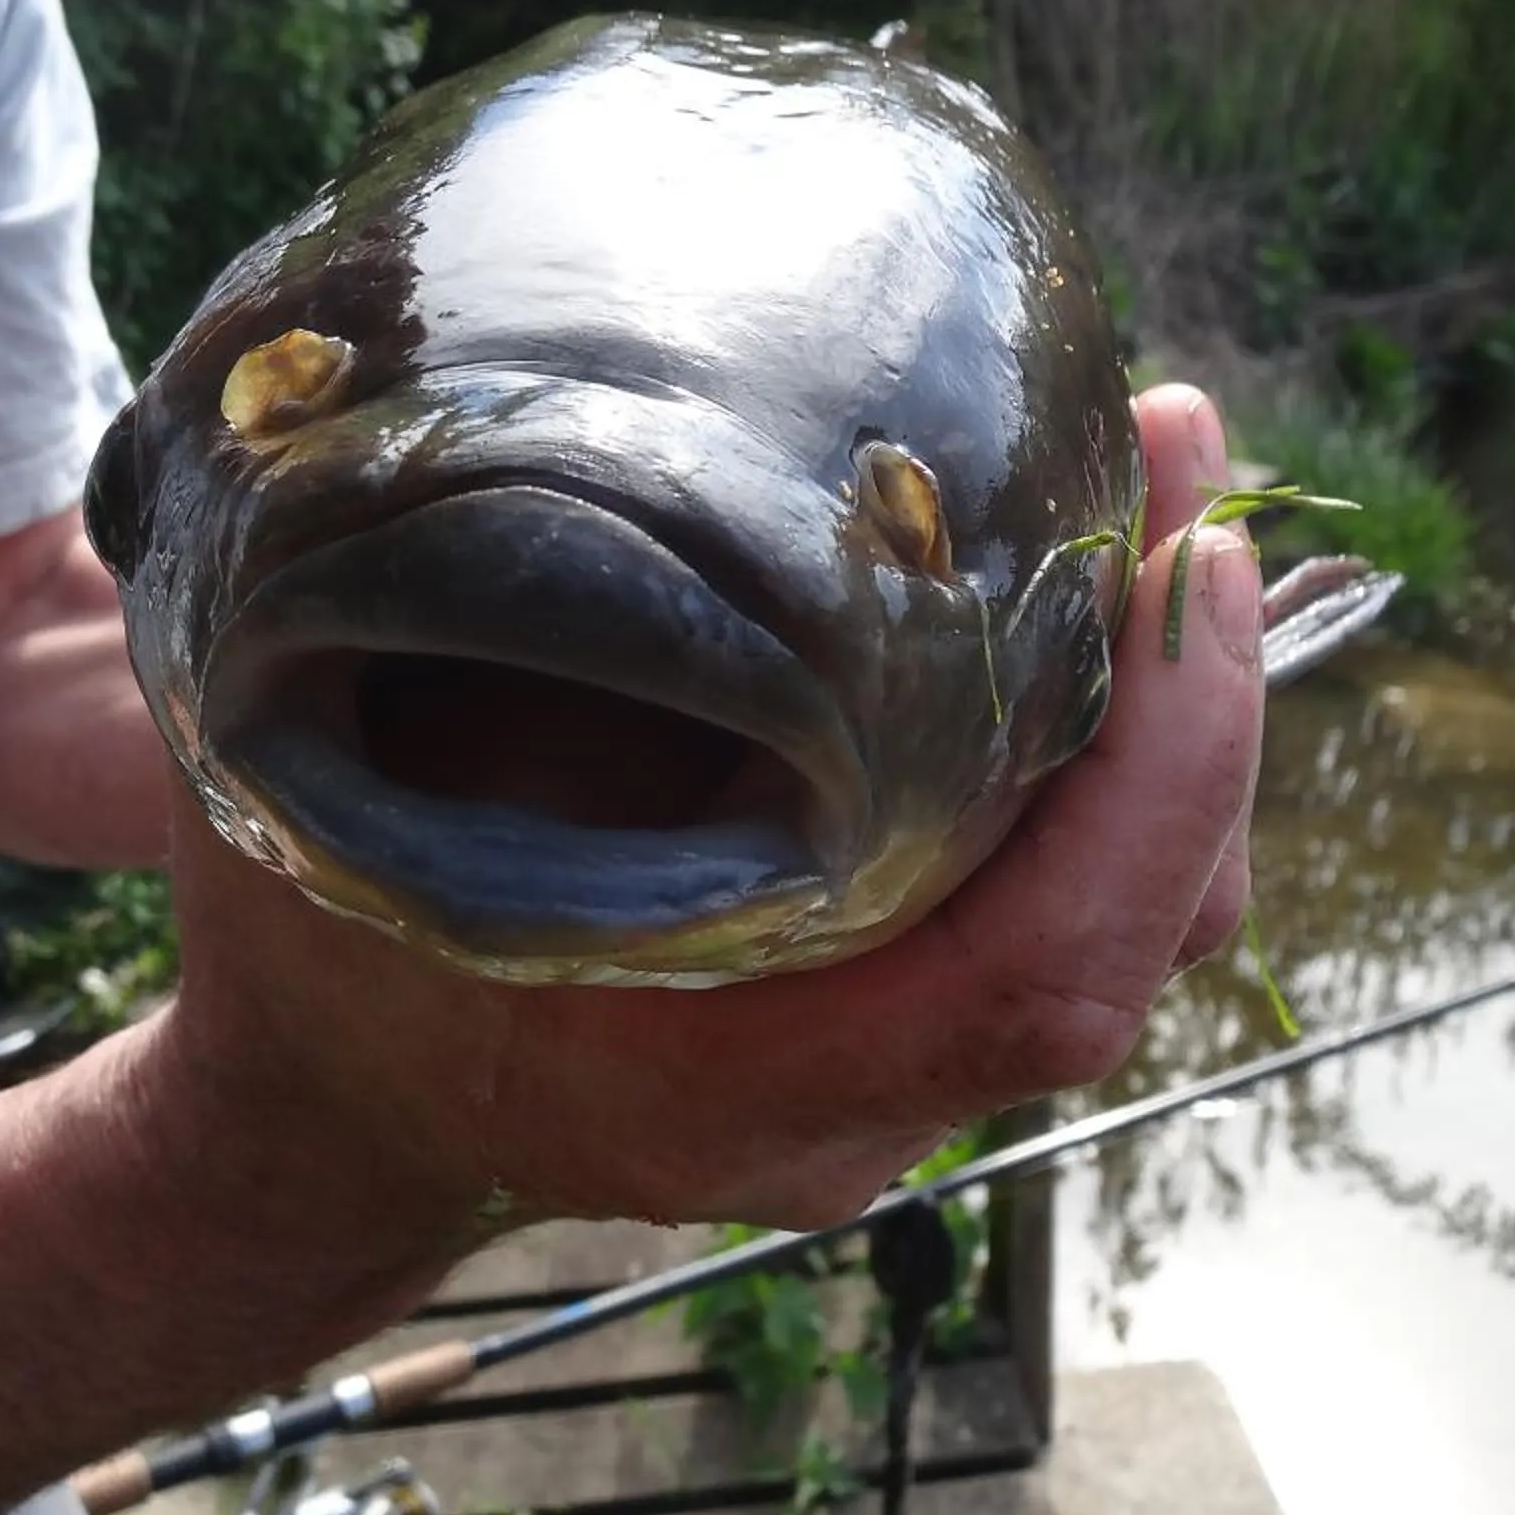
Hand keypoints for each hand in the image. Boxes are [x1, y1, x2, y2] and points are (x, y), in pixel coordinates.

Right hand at [154, 384, 1264, 1234]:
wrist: (318, 1104)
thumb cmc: (321, 932)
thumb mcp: (356, 779)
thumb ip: (475, 647)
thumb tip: (587, 404)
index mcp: (727, 1079)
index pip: (1038, 975)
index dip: (1157, 781)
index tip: (1182, 559)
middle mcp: (843, 1111)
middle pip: (1132, 938)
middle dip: (1195, 692)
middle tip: (1174, 450)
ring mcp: (881, 1085)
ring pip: (1123, 924)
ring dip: (1166, 715)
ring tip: (1154, 492)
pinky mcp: (890, 1024)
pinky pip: (1056, 903)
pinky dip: (1101, 757)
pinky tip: (1079, 598)